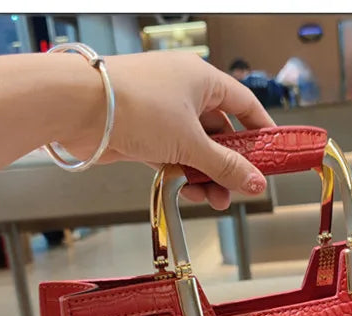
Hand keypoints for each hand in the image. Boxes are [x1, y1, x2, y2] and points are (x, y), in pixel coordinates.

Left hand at [60, 51, 275, 209]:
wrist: (79, 109)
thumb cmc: (135, 105)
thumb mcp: (191, 142)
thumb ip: (226, 166)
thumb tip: (256, 183)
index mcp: (202, 79)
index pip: (243, 103)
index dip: (260, 129)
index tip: (272, 154)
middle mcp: (184, 93)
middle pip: (220, 133)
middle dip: (229, 166)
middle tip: (238, 190)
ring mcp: (162, 114)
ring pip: (196, 149)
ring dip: (206, 176)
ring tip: (212, 199)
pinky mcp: (144, 133)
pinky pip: (174, 157)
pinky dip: (183, 175)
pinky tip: (187, 192)